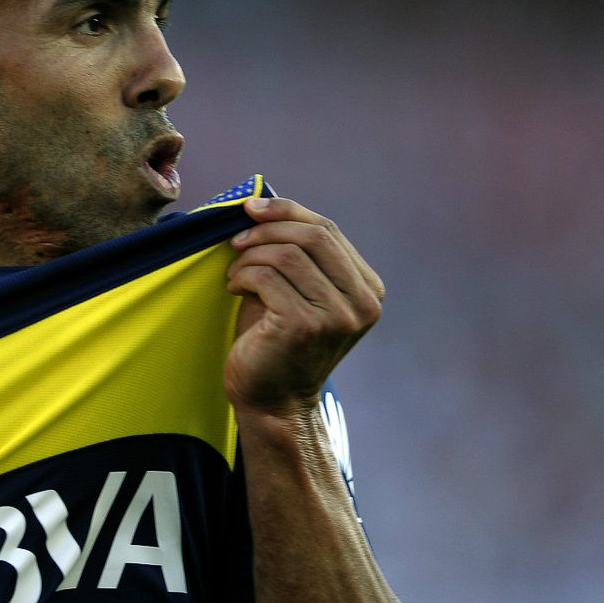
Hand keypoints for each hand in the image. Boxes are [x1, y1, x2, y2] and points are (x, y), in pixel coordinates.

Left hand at [224, 197, 384, 417]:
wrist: (272, 399)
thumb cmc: (277, 340)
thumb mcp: (297, 290)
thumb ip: (297, 253)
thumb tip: (263, 203)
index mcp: (368, 289)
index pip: (329, 230)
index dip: (287, 211)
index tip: (252, 208)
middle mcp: (363, 303)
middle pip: (314, 236)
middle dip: (267, 229)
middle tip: (236, 240)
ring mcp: (338, 317)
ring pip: (288, 254)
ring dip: (251, 256)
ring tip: (235, 273)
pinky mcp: (306, 327)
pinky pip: (267, 277)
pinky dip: (243, 275)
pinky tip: (235, 289)